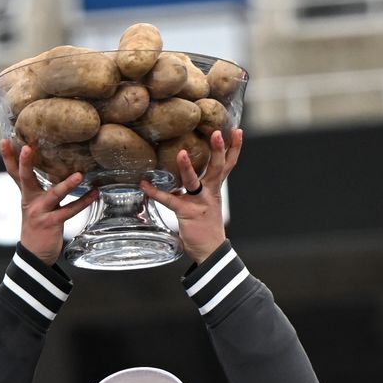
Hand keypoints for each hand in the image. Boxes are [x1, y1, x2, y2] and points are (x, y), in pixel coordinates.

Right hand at [1, 140, 88, 264]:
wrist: (35, 256)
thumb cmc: (38, 228)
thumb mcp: (35, 206)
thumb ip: (42, 190)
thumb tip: (58, 170)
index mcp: (26, 195)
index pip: (14, 173)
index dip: (8, 157)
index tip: (4, 140)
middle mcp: (30, 201)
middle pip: (25, 179)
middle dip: (25, 163)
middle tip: (26, 148)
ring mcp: (40, 213)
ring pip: (53, 194)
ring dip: (67, 184)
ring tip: (80, 174)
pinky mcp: (52, 223)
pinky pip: (69, 211)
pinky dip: (83, 202)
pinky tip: (94, 193)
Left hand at [142, 128, 243, 265]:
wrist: (210, 252)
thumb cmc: (206, 227)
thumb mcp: (207, 203)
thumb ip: (197, 189)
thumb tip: (181, 176)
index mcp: (215, 188)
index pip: (228, 165)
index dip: (234, 148)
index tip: (237, 131)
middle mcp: (210, 192)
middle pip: (218, 167)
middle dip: (219, 150)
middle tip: (218, 132)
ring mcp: (199, 202)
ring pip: (194, 181)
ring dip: (188, 167)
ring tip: (182, 153)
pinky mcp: (186, 213)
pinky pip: (169, 201)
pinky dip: (155, 192)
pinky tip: (145, 185)